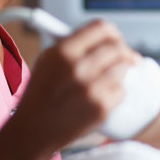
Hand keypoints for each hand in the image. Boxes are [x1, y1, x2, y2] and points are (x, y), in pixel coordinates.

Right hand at [11, 20, 137, 156]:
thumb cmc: (42, 94)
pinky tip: (102, 96)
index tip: (117, 40)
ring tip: (107, 79)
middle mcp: (78, 68)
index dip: (113, 33)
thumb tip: (109, 36)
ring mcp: (91, 89)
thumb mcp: (49, 60)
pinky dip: (116, 92)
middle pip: (118, 48)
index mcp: (63, 52)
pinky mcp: (101, 108)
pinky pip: (122, 90)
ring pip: (124, 68)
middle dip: (124, 52)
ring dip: (121, 72)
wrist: (33, 131)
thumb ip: (76, 44)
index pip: (102, 28)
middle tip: (127, 58)